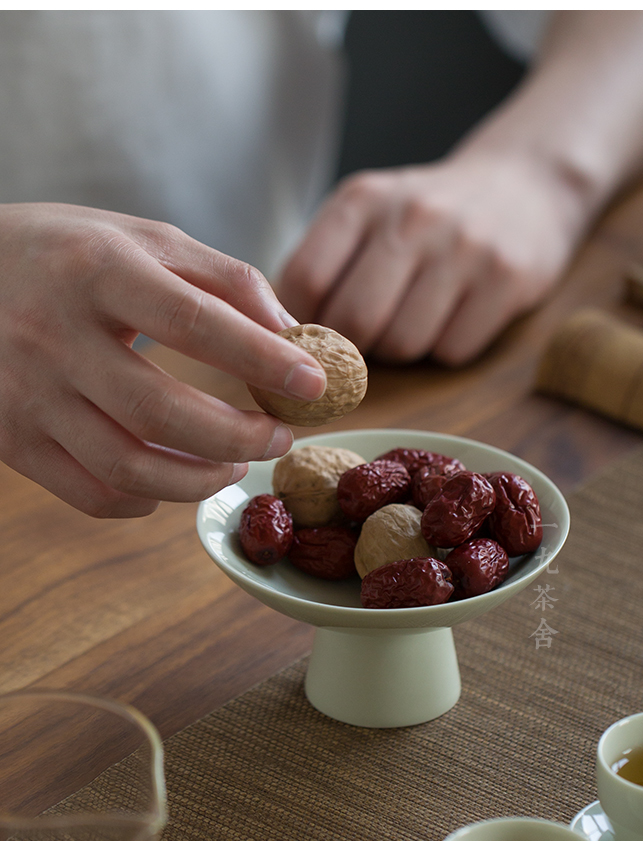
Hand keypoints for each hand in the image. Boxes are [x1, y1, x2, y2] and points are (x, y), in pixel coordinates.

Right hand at [0, 203, 325, 516]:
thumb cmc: (65, 253)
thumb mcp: (141, 238)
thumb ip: (222, 277)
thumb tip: (292, 332)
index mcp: (95, 271)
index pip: (193, 321)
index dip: (261, 358)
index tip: (314, 384)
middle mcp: (54, 335)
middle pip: (161, 411)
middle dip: (239, 436)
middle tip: (280, 438)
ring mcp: (27, 394)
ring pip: (127, 467)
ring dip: (199, 480)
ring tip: (235, 464)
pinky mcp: (11, 439)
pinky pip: (90, 493)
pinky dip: (145, 501)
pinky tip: (173, 480)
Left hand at [278, 151, 588, 365]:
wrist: (525, 186)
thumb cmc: (426, 218)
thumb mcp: (367, 215)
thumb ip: (323, 266)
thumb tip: (278, 339)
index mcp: (363, 199)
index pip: (305, 282)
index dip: (299, 326)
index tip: (308, 340)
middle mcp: (412, 217)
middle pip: (353, 323)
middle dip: (351, 348)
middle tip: (364, 340)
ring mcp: (464, 247)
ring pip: (404, 345)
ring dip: (401, 350)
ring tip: (412, 320)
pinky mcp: (507, 279)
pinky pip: (453, 351)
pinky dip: (445, 349)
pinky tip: (453, 318)